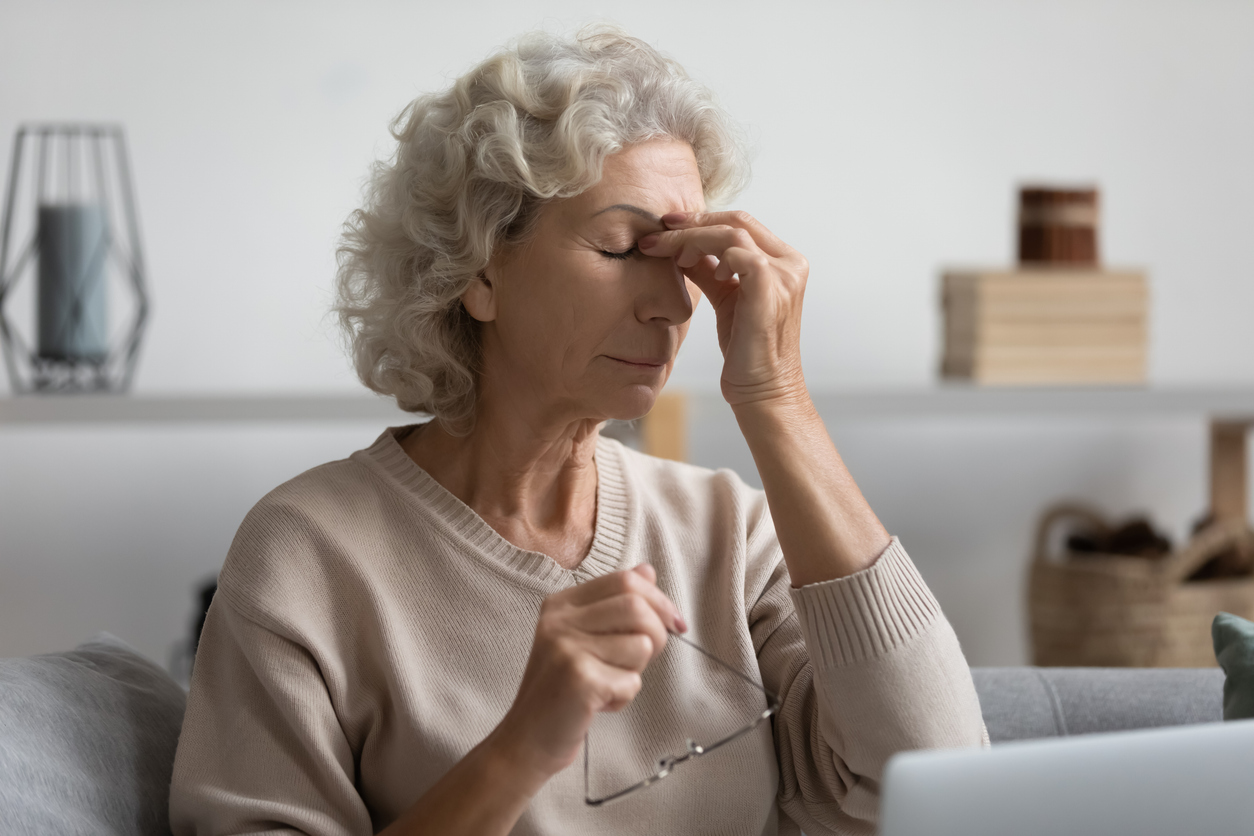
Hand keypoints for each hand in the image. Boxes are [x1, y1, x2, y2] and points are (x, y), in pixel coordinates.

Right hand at [493, 564, 685, 782]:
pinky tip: (599, 704)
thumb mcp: (584, 638)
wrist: (527, 739)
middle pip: (637, 606)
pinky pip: (632, 681)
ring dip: (635, 671)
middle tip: (643, 660)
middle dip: (656, 635)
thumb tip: (647, 571)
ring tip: (608, 684)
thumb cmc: (562, 690)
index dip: (659, 600)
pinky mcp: (579, 679)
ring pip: (640, 644)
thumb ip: (614, 604)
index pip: (625, 580)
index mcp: (562, 604)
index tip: (675, 624)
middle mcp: (560, 620)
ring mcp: (567, 647)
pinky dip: (624, 697)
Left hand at [638, 211, 808, 407]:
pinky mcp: (769, 288)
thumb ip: (709, 270)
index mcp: (783, 262)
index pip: (741, 223)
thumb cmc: (745, 350)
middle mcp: (790, 264)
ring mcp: (784, 275)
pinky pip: (736, 253)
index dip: (702, 220)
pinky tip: (689, 268)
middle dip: (692, 222)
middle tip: (656, 231)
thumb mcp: (725, 299)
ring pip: (732, 232)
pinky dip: (709, 254)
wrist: (763, 391)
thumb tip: (681, 247)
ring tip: (664, 251)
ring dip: (691, 237)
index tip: (667, 226)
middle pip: (737, 220)